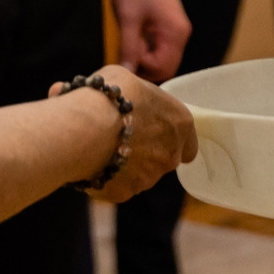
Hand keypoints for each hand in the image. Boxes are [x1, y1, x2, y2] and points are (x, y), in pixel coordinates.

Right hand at [49, 63, 198, 201]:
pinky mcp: (125, 193)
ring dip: (128, 165)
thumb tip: (128, 98)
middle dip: (149, 152)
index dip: (172, 137)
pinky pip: (118, 185)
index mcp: (180, 123)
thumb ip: (138, 96)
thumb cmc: (109, 97)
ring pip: (142, 175)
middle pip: (166, 158)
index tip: (155, 132)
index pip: (189, 140)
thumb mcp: (129, 80)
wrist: (85, 128)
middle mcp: (171, 154)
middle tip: (124, 139)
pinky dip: (108, 177)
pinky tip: (93, 162)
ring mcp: (149, 177)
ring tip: (103, 148)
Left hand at [113, 0, 190, 80]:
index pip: (163, 67)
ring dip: (146, 61)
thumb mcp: (129, 18)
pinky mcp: (171, 29)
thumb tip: (126, 71)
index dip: (143, 68)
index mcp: (175, 33)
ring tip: (129, 49)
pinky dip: (149, 53)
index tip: (127, 57)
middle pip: (167, 67)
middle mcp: (181, 35)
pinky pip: (163, 50)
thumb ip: (129, 47)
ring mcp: (177, 32)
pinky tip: (135, 44)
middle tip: (126, 58)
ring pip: (165, 60)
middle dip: (146, 69)